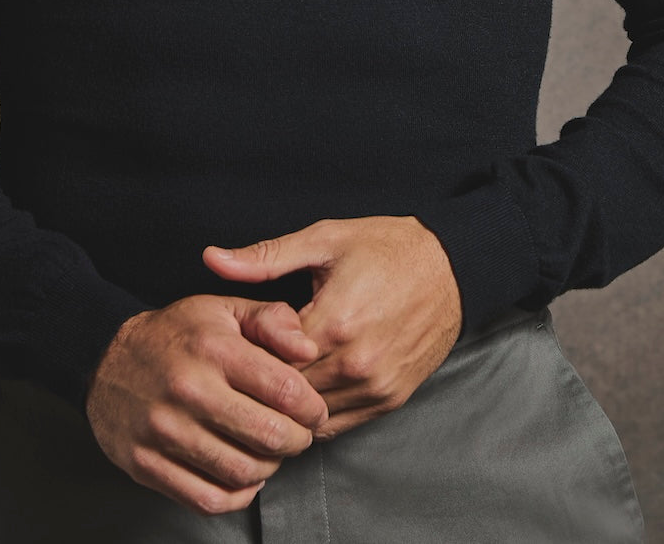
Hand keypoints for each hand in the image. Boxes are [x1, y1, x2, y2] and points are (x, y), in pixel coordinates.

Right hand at [85, 294, 328, 515]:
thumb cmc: (178, 334)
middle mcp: (189, 390)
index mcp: (214, 349)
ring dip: (270, 467)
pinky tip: (244, 475)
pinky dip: (238, 495)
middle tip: (299, 435)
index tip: (314, 410)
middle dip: (298, 441)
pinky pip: (207, 499)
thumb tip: (309, 351)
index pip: (285, 390)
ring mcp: (164, 432)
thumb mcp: (225, 309)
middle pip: (269, 436)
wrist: (104, 358)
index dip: (312, 407)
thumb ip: (272, 321)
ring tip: (270, 451)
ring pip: (242, 472)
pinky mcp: (146, 464)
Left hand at [203, 216, 462, 440]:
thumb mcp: (324, 239)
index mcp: (334, 322)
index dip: (246, 355)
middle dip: (263, 383)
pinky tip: (306, 388)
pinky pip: (338, 424)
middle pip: (286, 395)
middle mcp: (356, 364)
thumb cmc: (387, 247)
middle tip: (248, 364)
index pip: (267, 362)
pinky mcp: (391, 399)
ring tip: (274, 378)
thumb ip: (265, 257)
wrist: (452, 267)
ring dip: (289, 403)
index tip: (238, 341)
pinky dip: (317, 413)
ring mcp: (376, 387)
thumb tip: (211, 259)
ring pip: (310, 417)